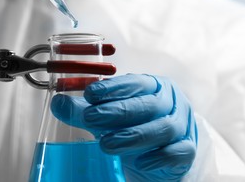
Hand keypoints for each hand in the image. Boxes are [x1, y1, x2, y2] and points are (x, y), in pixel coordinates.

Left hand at [51, 74, 196, 180]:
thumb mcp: (108, 117)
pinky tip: (141, 162)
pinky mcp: (187, 149)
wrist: (162, 152)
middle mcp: (170, 102)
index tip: (89, 94)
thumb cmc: (134, 126)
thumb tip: (57, 103)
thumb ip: (84, 110)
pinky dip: (159, 157)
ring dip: (134, 136)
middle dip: (118, 111)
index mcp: (152, 86)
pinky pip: (178, 152)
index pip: (134, 82)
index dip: (112, 87)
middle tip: (92, 119)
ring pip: (163, 127)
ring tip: (107, 144)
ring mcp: (182, 125)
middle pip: (148, 104)